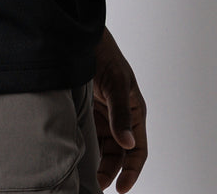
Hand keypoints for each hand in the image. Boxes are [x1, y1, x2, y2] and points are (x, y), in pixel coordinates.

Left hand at [92, 28, 147, 191]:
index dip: (131, 171)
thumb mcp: (116, 83)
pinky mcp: (90, 112)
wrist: (81, 39)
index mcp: (134, 111)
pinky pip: (91, 137)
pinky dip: (87, 150)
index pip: (137, 150)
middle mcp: (121, 117)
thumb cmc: (105, 55)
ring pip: (105, 148)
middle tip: (98, 186)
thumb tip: (127, 143)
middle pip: (120, 154)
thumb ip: (120, 114)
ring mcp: (105, 115)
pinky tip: (79, 158)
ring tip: (88, 178)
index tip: (121, 189)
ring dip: (99, 164)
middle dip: (111, 172)